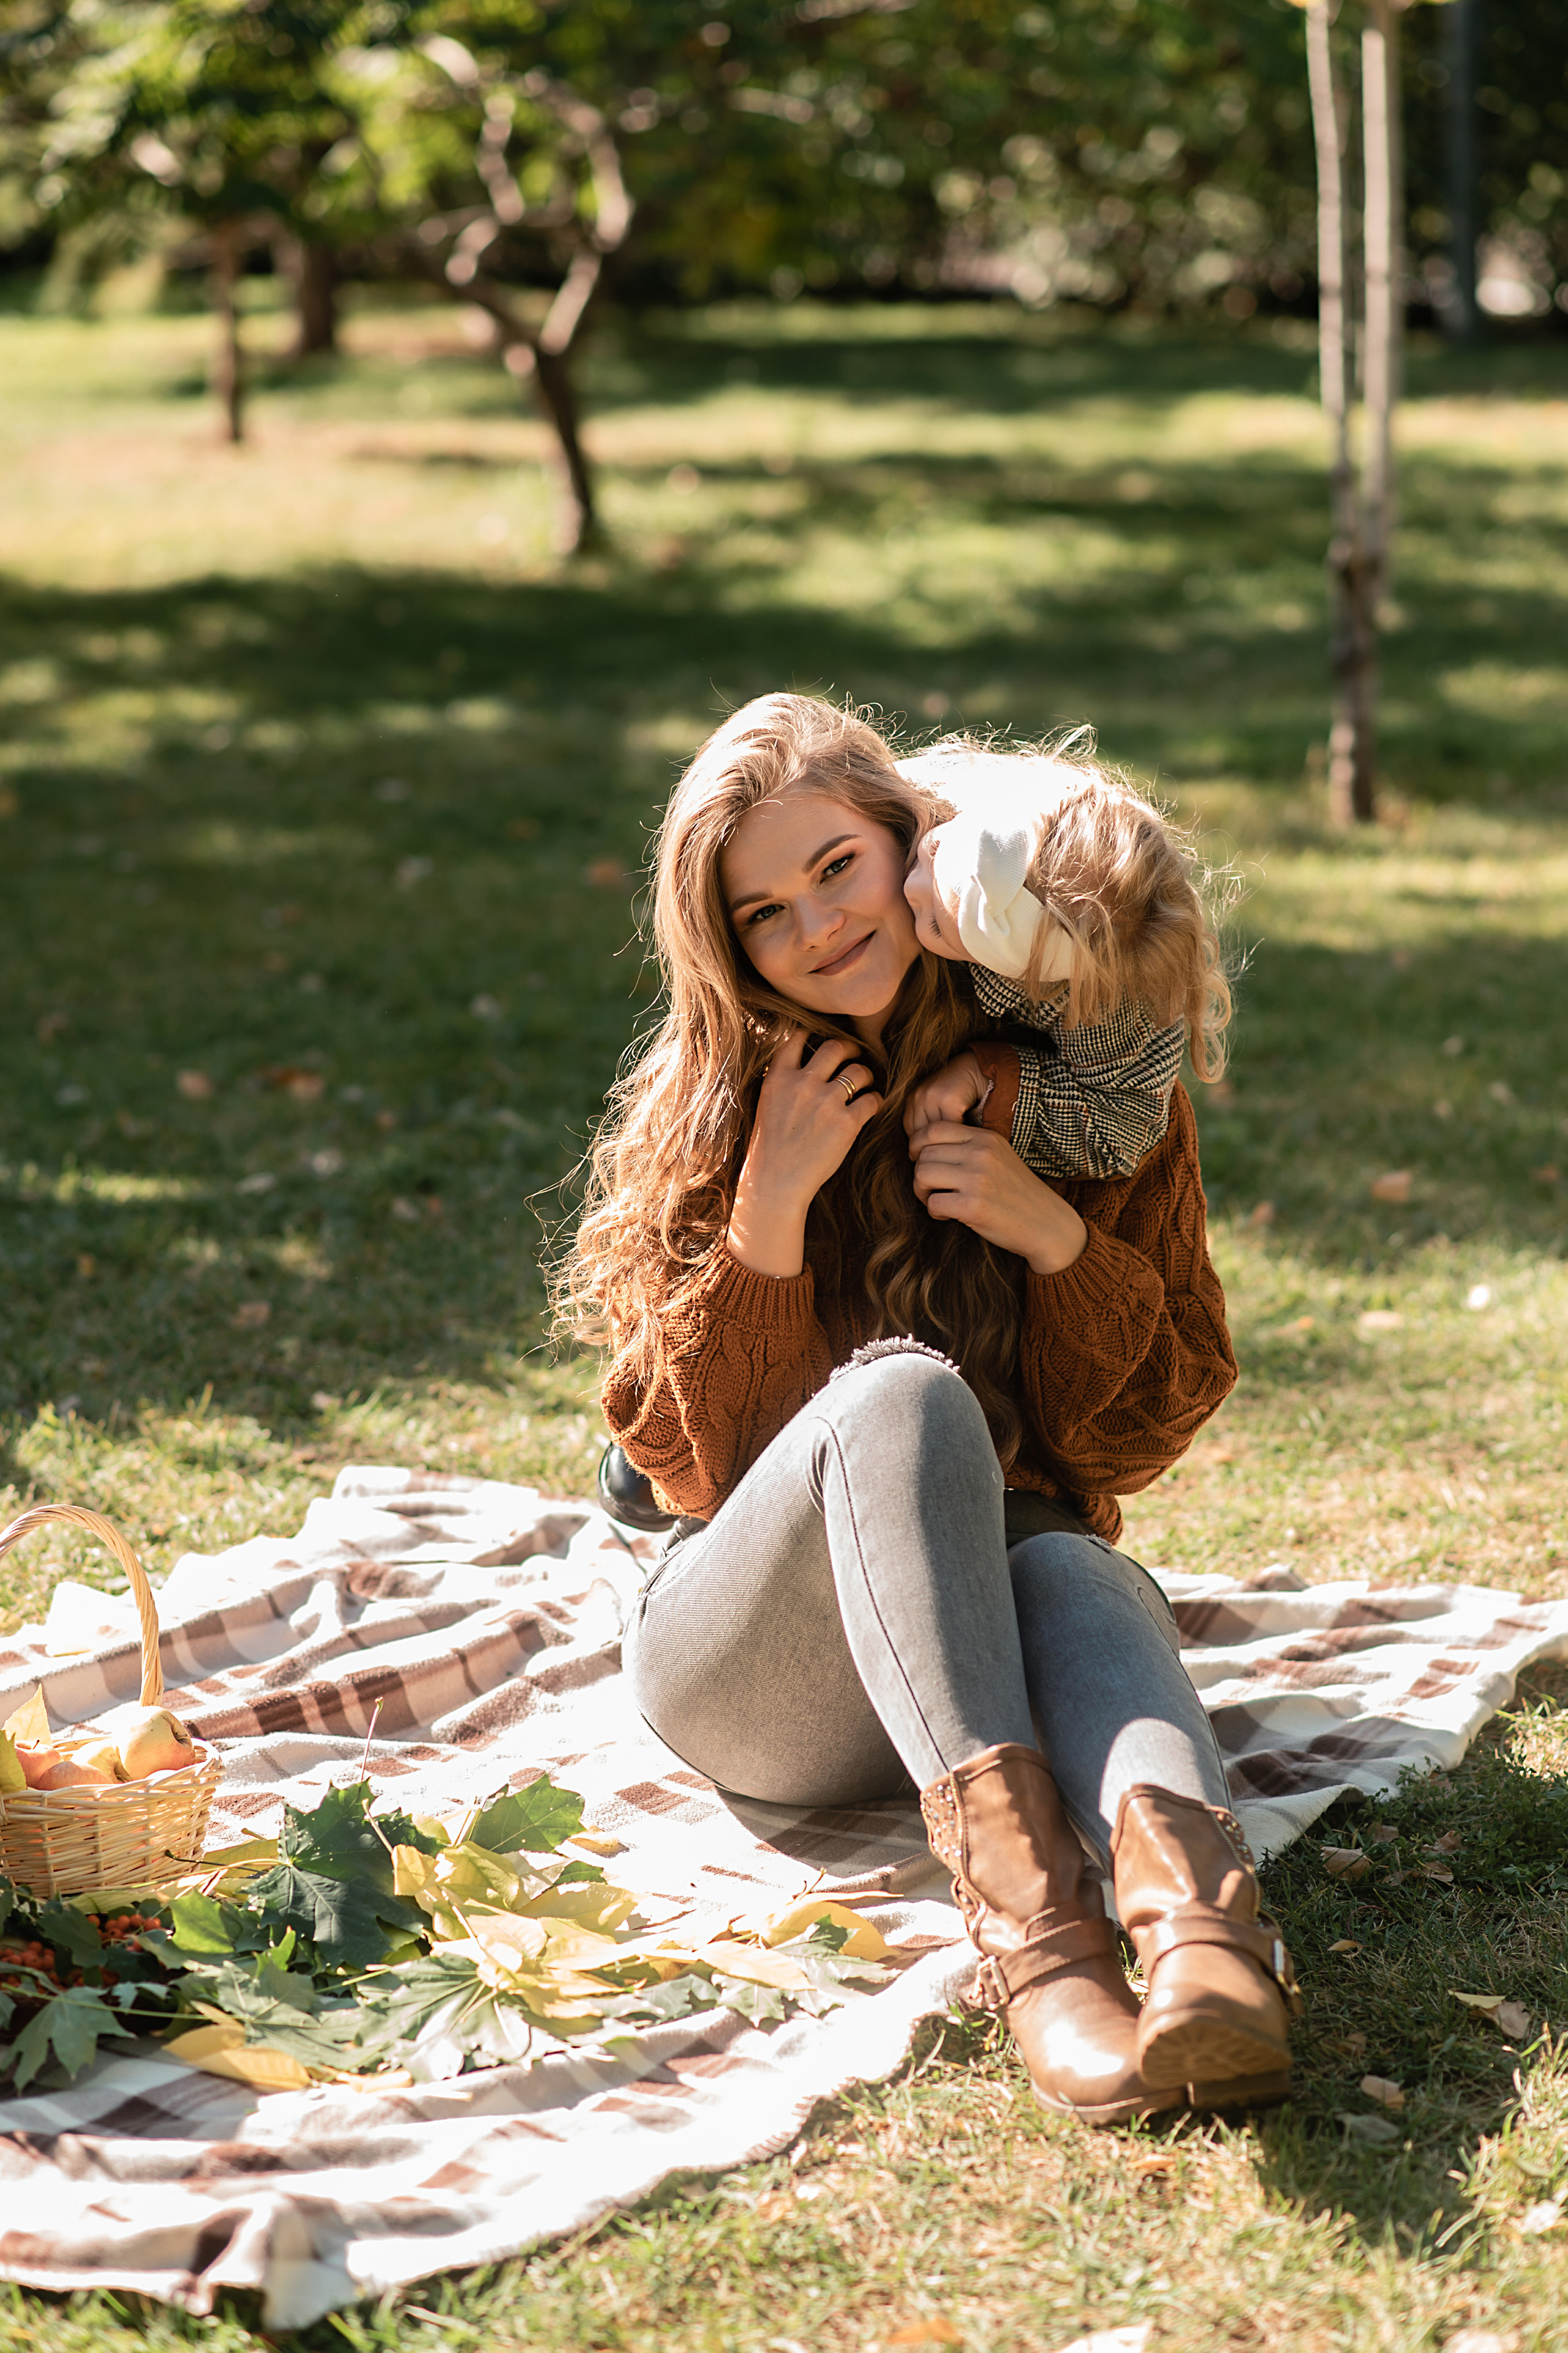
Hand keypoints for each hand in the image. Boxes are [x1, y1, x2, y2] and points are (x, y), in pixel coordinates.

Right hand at [727, 1027, 880, 1277]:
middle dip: (849, 1050)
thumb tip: (807, 1067)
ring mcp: (825, 1102)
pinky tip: (870, 1107)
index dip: (812, 1033)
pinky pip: (872, 1099)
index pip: (796, 1036)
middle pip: (835, 1047)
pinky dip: (875, 1101)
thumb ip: (784, 1082)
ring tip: (865, 1084)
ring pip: (859, 1070)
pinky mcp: (846, 1123)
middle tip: (854, 1058)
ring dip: (866, 1075)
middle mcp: (802, 1084)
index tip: (820, 1039)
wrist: (775, 1183)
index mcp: (778, 1078)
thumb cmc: (770, 1149)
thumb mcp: (767, 1105)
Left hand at [904, 1050, 988, 1155]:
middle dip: (933, 1145)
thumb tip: (914, 1157)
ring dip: (946, 1141)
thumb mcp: (937, 1108)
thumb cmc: (958, 1094)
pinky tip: (965, 1138)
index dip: (921, 1145)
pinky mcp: (947, 1099)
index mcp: (913, 1099)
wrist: (976, 1072)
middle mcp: (918, 1096)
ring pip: (935, 1132)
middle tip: (946, 1155)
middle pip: (920, 1133)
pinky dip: (958, 1135)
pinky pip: (950, 1127)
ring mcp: (931, 1096)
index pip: (911, 1131)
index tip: (933, 1154)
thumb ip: (927, 1124)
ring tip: (956, 1148)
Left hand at [910, 1121, 1087, 1276]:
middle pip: (924, 1154)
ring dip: (923, 1193)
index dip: (917, 1145)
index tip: (920, 1162)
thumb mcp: (997, 1158)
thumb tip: (920, 1150)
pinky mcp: (973, 1206)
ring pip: (922, 1175)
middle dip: (920, 1175)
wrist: (1047, 1224)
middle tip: (932, 1190)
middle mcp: (981, 1154)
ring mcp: (977, 1179)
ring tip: (938, 1201)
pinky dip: (935, 1213)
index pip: (933, 1129)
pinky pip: (933, 1203)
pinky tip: (949, 1216)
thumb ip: (967, 1148)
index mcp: (986, 1138)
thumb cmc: (1017, 1194)